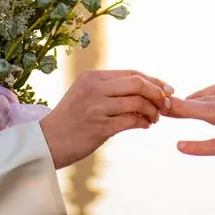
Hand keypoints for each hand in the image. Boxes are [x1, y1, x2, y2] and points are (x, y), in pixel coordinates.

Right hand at [39, 69, 171, 169]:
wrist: (47, 141)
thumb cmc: (71, 119)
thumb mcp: (85, 94)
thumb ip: (110, 89)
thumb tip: (146, 87)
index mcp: (92, 77)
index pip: (131, 73)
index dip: (153, 80)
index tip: (167, 89)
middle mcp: (94, 89)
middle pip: (137, 83)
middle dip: (157, 93)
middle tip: (166, 104)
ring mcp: (96, 107)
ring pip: (137, 102)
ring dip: (152, 111)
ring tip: (154, 118)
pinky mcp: (99, 127)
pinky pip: (131, 121)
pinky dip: (143, 122)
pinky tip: (145, 125)